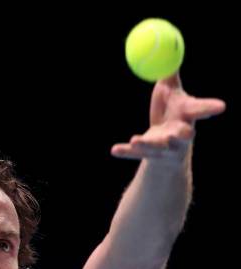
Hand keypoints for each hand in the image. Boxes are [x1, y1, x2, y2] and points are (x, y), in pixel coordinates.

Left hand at [111, 73, 225, 162]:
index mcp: (187, 115)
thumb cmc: (171, 113)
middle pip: (183, 136)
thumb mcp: (170, 92)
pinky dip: (125, 152)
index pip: (200, 110)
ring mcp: (164, 149)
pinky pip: (136, 154)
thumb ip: (170, 74)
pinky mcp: (148, 156)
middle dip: (182, 135)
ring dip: (148, 144)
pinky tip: (114, 150)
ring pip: (157, 148)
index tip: (221, 106)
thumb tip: (170, 45)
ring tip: (136, 139)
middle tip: (179, 132)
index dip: (210, 108)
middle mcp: (179, 134)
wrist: (165, 146)